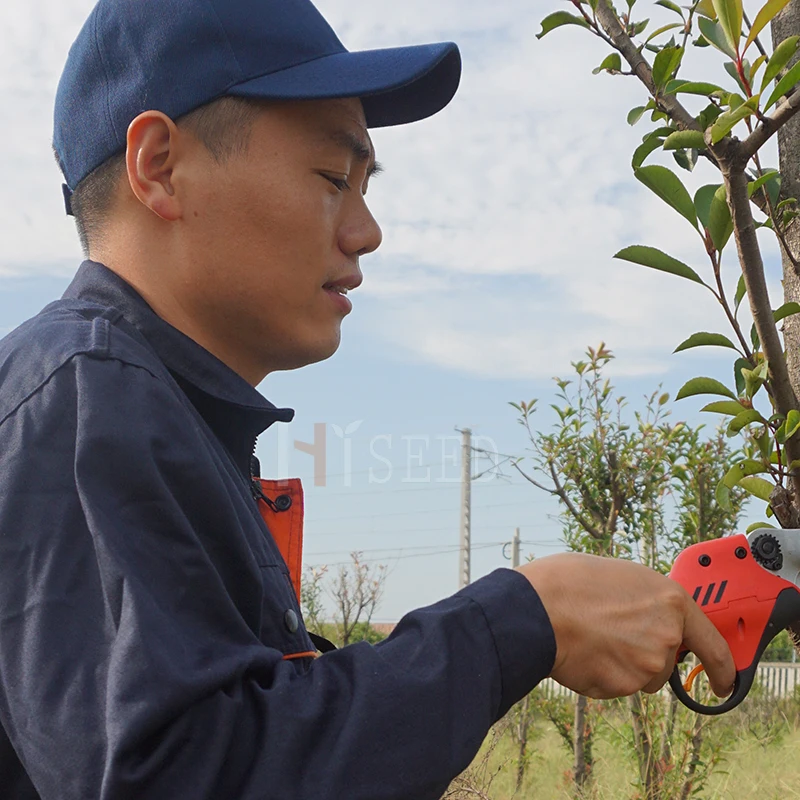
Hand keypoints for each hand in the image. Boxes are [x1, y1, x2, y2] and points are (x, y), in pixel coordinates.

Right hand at [517, 553, 735, 698]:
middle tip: (608, 631)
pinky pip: (616, 685)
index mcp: (671, 601)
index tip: (725, 683)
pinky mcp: (622, 687)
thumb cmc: (570, 582)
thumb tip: (648, 617)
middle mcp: (667, 636)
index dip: (723, 669)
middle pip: (664, 660)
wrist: (537, 608)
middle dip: (643, 653)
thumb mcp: (620, 576)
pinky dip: (601, 674)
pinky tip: (582, 652)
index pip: (713, 645)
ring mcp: (646, 665)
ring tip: (590, 636)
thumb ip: (647, 600)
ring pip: (640, 675)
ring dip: (622, 664)